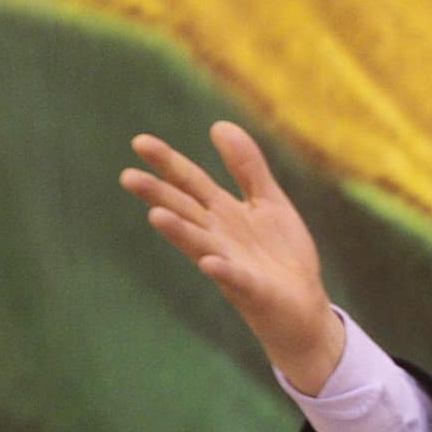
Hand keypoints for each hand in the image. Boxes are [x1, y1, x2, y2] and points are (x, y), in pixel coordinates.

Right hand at [121, 122, 345, 392]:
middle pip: (185, 211)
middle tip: (128, 176)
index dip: (168, 162)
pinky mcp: (252, 290)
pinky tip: (209, 262)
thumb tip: (218, 124)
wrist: (304, 307)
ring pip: (200, 244)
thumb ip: (247, 167)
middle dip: (159, 194)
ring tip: (155, 216)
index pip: (190, 183)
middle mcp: (218, 238)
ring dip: (179, 231)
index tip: (139, 141)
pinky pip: (234, 278)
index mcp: (223, 214)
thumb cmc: (281, 256)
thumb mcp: (268, 202)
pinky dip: (222, 270)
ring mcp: (231, 264)